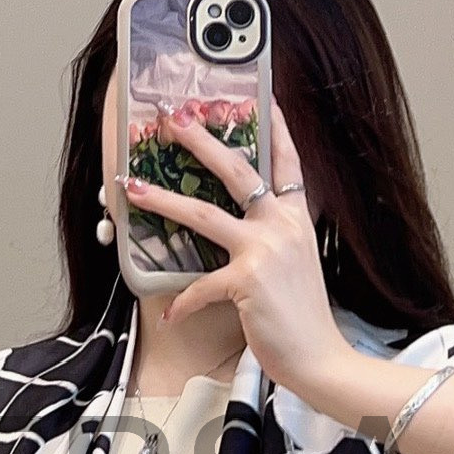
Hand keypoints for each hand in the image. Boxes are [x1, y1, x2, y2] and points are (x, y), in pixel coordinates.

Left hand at [122, 100, 351, 399]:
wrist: (320, 357)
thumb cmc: (303, 316)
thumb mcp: (297, 264)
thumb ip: (275, 238)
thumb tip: (242, 226)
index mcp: (297, 219)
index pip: (288, 163)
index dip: (277, 128)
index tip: (265, 96)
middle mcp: (283, 226)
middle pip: (238, 171)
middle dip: (202, 140)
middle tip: (174, 118)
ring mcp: (266, 250)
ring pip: (205, 214)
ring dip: (164, 198)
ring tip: (133, 185)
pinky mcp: (248, 281)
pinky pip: (200, 285)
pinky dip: (183, 302)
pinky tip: (170, 314)